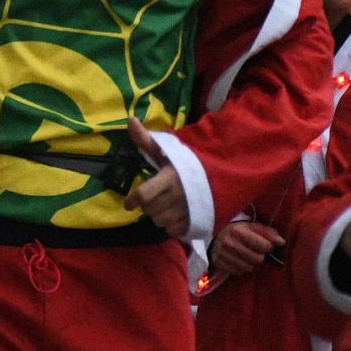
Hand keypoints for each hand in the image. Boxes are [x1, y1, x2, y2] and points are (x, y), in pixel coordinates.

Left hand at [123, 121, 189, 236]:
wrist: (223, 174)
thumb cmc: (190, 163)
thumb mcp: (168, 152)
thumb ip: (147, 141)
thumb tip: (129, 120)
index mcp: (170, 178)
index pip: (144, 195)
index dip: (133, 200)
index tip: (128, 203)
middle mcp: (178, 197)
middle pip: (149, 210)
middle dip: (147, 204)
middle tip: (154, 197)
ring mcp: (187, 212)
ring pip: (159, 221)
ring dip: (158, 214)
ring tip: (165, 204)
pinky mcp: (195, 223)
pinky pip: (172, 231)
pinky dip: (170, 225)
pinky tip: (175, 214)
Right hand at [211, 220, 283, 275]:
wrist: (214, 236)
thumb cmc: (237, 231)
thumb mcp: (251, 226)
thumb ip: (268, 233)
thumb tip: (281, 242)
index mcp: (238, 230)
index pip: (264, 246)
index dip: (268, 246)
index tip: (266, 245)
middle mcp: (229, 242)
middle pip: (258, 259)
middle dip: (260, 256)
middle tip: (256, 251)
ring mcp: (222, 254)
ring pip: (249, 268)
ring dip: (251, 263)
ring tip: (247, 256)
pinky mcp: (218, 263)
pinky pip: (238, 272)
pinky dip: (242, 268)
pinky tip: (239, 260)